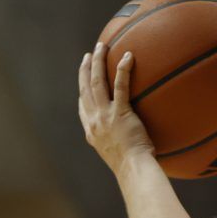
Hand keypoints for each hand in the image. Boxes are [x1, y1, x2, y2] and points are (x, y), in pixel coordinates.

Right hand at [78, 42, 154, 174]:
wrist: (133, 170)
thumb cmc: (132, 168)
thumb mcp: (119, 156)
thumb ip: (120, 142)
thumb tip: (133, 139)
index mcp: (92, 132)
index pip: (83, 108)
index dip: (82, 91)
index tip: (84, 80)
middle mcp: (94, 122)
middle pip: (85, 89)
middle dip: (85, 69)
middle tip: (88, 55)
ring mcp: (105, 116)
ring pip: (97, 82)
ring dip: (98, 62)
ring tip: (102, 47)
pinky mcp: (120, 113)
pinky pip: (120, 86)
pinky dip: (122, 70)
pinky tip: (127, 56)